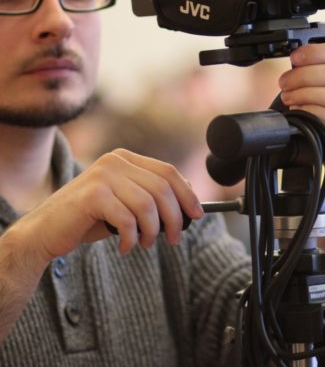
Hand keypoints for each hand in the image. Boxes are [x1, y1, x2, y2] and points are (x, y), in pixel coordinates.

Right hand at [14, 148, 203, 263]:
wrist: (44, 232)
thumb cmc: (89, 219)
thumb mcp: (125, 203)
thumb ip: (151, 196)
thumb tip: (191, 200)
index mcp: (125, 158)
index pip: (168, 171)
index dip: (187, 193)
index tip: (198, 215)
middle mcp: (115, 161)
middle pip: (162, 188)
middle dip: (174, 217)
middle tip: (174, 239)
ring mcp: (103, 176)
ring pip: (148, 205)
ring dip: (152, 231)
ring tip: (145, 244)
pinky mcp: (92, 195)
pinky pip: (128, 220)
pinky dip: (132, 238)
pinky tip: (126, 247)